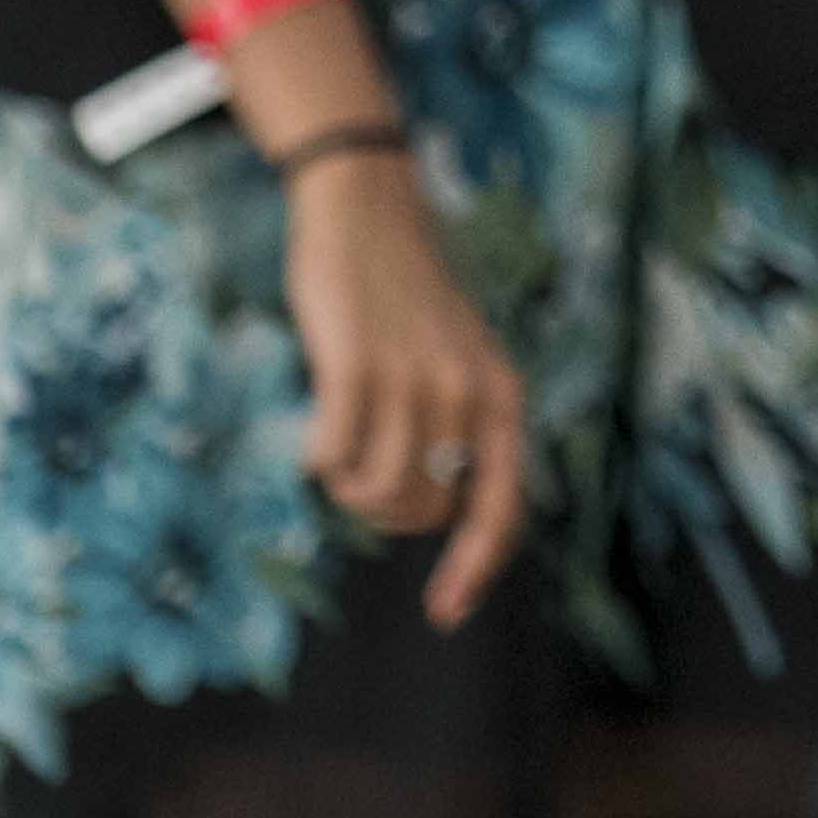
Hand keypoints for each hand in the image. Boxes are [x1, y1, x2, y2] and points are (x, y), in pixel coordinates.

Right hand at [279, 149, 532, 629]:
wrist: (368, 205)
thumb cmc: (405, 293)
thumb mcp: (460, 359)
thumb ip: (461, 426)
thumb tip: (435, 511)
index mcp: (503, 396)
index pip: (502, 510)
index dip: (474, 570)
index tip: (444, 612)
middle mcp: (468, 392)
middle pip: (425, 512)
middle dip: (386, 512)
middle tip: (360, 472)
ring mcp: (414, 378)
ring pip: (379, 492)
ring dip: (348, 488)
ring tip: (338, 448)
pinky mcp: (356, 363)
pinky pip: (332, 454)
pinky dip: (318, 458)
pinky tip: (315, 435)